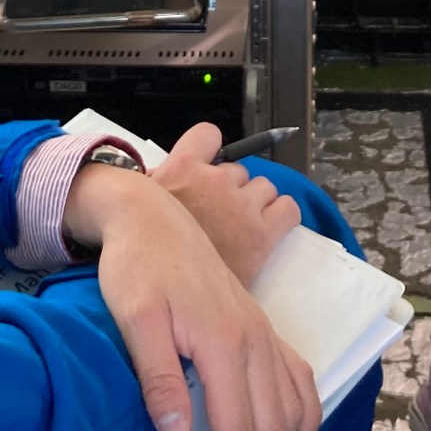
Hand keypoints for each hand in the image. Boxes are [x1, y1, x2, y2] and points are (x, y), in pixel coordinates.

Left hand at [65, 164, 321, 430]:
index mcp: (224, 341)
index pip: (236, 428)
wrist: (151, 217)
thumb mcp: (135, 319)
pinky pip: (300, 375)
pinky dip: (306, 413)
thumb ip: (158, 378)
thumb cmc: (137, 266)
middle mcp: (255, 339)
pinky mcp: (261, 326)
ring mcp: (263, 332)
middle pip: (269, 427)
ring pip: (290, 407)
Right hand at [150, 123, 302, 284]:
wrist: (163, 296)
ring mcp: (241, 206)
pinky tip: (268, 228)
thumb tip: (157, 177)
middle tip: (216, 217)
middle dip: (230, 189)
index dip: (209, 149)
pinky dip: (281, 216)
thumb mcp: (142, 209)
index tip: (206, 166)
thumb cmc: (147, 256)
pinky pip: (287, 209)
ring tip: (237, 229)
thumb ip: (154, 185)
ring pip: (264, 188)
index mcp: (182, 169)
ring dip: (255, 204)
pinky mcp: (261, 234)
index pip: (207, 134)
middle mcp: (215, 181)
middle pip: (238, 170)